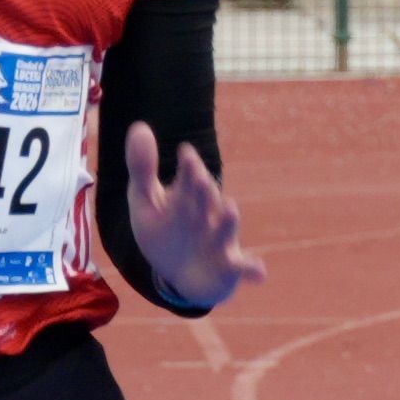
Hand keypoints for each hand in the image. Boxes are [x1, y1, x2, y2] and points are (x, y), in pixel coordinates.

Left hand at [120, 127, 264, 311]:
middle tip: (201, 179)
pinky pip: (240, 267)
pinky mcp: (228, 266)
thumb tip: (138, 125)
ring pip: (224, 230)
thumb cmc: (165, 232)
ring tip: (231, 209)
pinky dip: (251, 269)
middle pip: (206, 202)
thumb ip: (142, 168)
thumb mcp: (146, 202)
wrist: (182, 273)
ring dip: (228, 221)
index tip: (185, 153)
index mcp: (188, 197)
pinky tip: (260, 273)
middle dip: (203, 191)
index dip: (188, 168)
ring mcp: (219, 240)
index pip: (188, 179)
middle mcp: (208, 215)